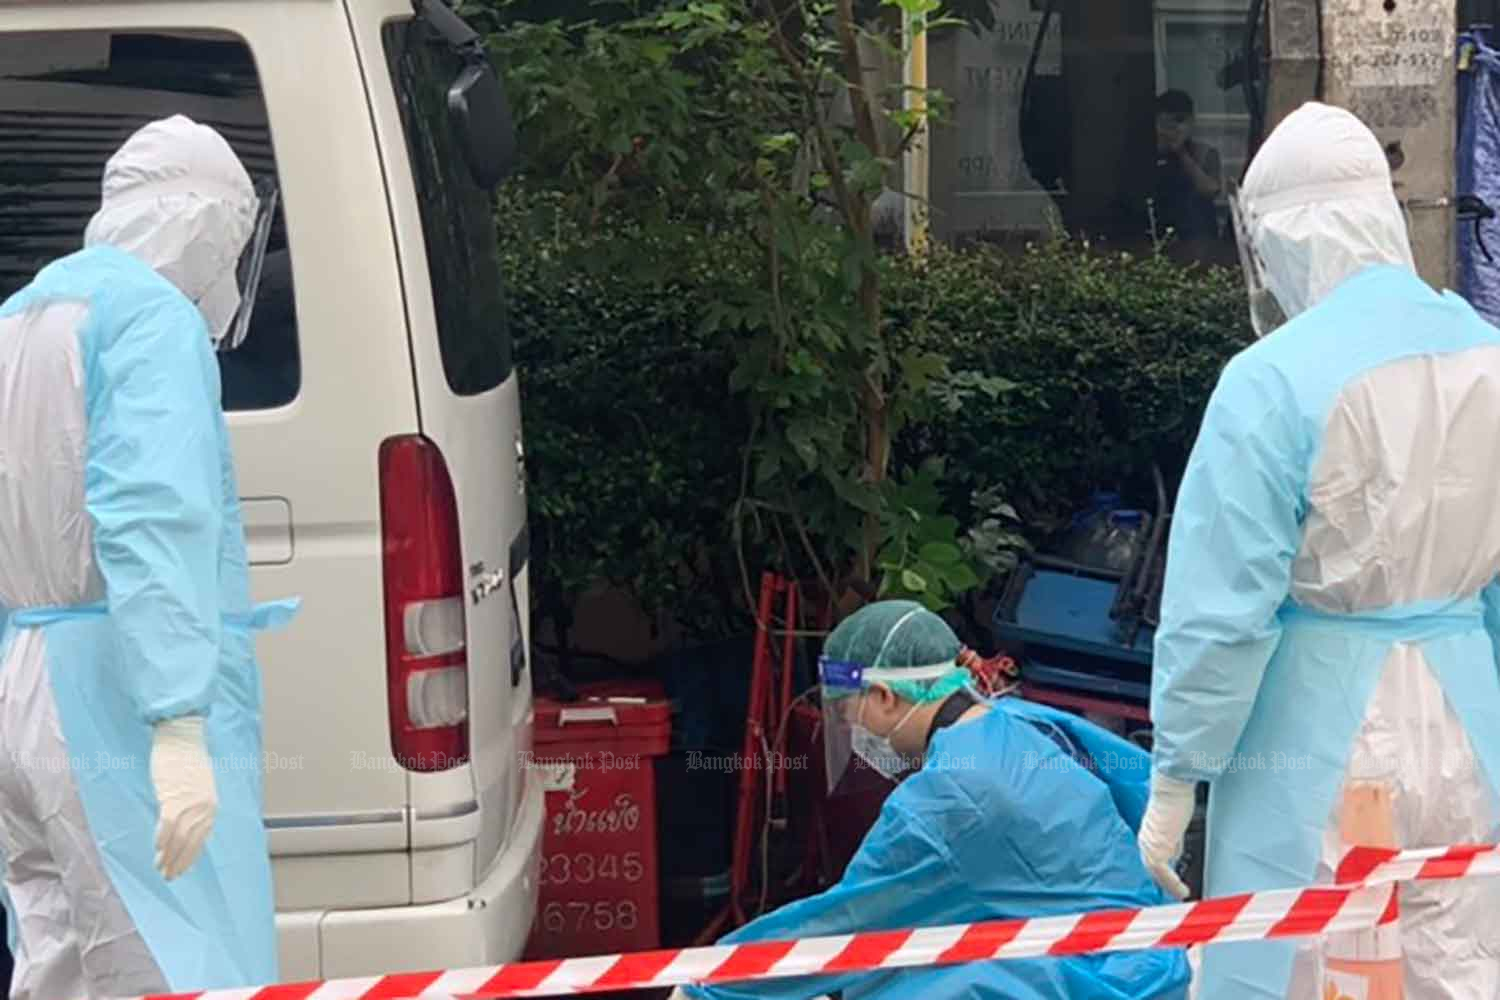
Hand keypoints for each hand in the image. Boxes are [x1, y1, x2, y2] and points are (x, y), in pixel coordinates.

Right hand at [150, 716, 216, 880]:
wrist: (182, 737)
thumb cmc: (186, 760)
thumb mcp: (196, 786)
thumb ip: (194, 806)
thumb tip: (185, 826)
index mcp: (211, 805)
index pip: (202, 839)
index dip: (191, 856)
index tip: (182, 869)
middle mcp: (204, 807)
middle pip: (191, 842)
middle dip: (179, 861)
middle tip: (168, 876)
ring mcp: (190, 803)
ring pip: (179, 838)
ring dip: (169, 856)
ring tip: (160, 868)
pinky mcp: (174, 798)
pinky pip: (167, 825)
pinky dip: (161, 840)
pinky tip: (156, 850)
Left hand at [1138, 772, 1196, 899]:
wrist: (1171, 786)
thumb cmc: (1175, 797)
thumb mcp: (1174, 824)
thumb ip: (1173, 840)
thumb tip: (1175, 856)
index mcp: (1148, 835)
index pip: (1153, 861)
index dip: (1162, 875)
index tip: (1172, 886)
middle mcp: (1145, 840)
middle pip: (1152, 869)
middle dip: (1164, 884)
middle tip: (1176, 895)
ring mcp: (1149, 843)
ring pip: (1156, 873)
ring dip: (1168, 887)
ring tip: (1181, 896)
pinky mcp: (1156, 845)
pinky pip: (1163, 871)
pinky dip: (1172, 883)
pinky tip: (1182, 891)